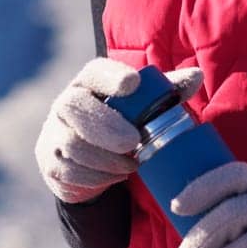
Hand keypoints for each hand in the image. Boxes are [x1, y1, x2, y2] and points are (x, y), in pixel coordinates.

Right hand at [36, 57, 204, 203]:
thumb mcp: (145, 106)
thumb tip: (195, 77)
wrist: (88, 162)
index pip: (94, 71)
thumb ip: (169, 91)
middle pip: (75, 107)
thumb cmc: (123, 124)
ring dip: (105, 158)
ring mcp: (53, 133)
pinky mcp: (51, 163)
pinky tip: (115, 175)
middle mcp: (66, 102)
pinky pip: (70, 171)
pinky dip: (97, 176)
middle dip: (105, 125)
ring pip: (72, 144)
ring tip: (131, 164)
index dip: (110, 76)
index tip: (132, 84)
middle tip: (133, 141)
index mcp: (89, 82)